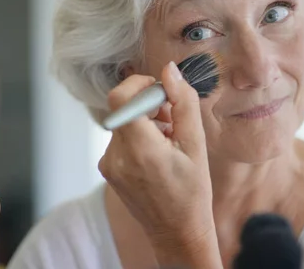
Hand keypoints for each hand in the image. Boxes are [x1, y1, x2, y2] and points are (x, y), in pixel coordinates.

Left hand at [99, 62, 220, 267]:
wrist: (177, 232)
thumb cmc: (191, 193)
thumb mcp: (196, 145)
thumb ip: (183, 103)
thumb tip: (169, 71)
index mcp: (140, 149)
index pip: (120, 97)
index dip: (139, 84)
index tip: (160, 91)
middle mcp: (116, 155)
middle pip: (124, 107)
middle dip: (148, 105)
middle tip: (173, 120)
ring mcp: (108, 163)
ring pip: (123, 121)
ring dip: (145, 121)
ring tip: (168, 140)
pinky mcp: (107, 168)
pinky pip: (120, 137)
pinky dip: (138, 135)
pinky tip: (157, 152)